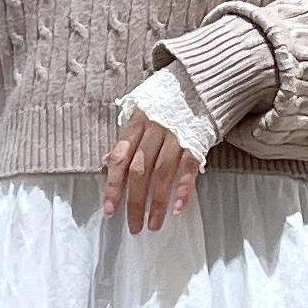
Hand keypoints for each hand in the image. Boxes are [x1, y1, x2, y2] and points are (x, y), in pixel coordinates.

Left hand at [102, 107, 199, 232]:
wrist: (200, 81)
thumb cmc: (165, 102)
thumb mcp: (140, 113)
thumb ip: (127, 139)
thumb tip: (107, 162)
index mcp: (136, 123)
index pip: (120, 159)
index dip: (113, 185)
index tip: (109, 210)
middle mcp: (154, 130)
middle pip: (139, 170)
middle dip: (134, 201)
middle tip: (133, 226)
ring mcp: (176, 135)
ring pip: (162, 172)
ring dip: (157, 202)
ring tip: (153, 225)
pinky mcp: (197, 140)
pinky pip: (188, 167)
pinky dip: (183, 188)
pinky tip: (177, 208)